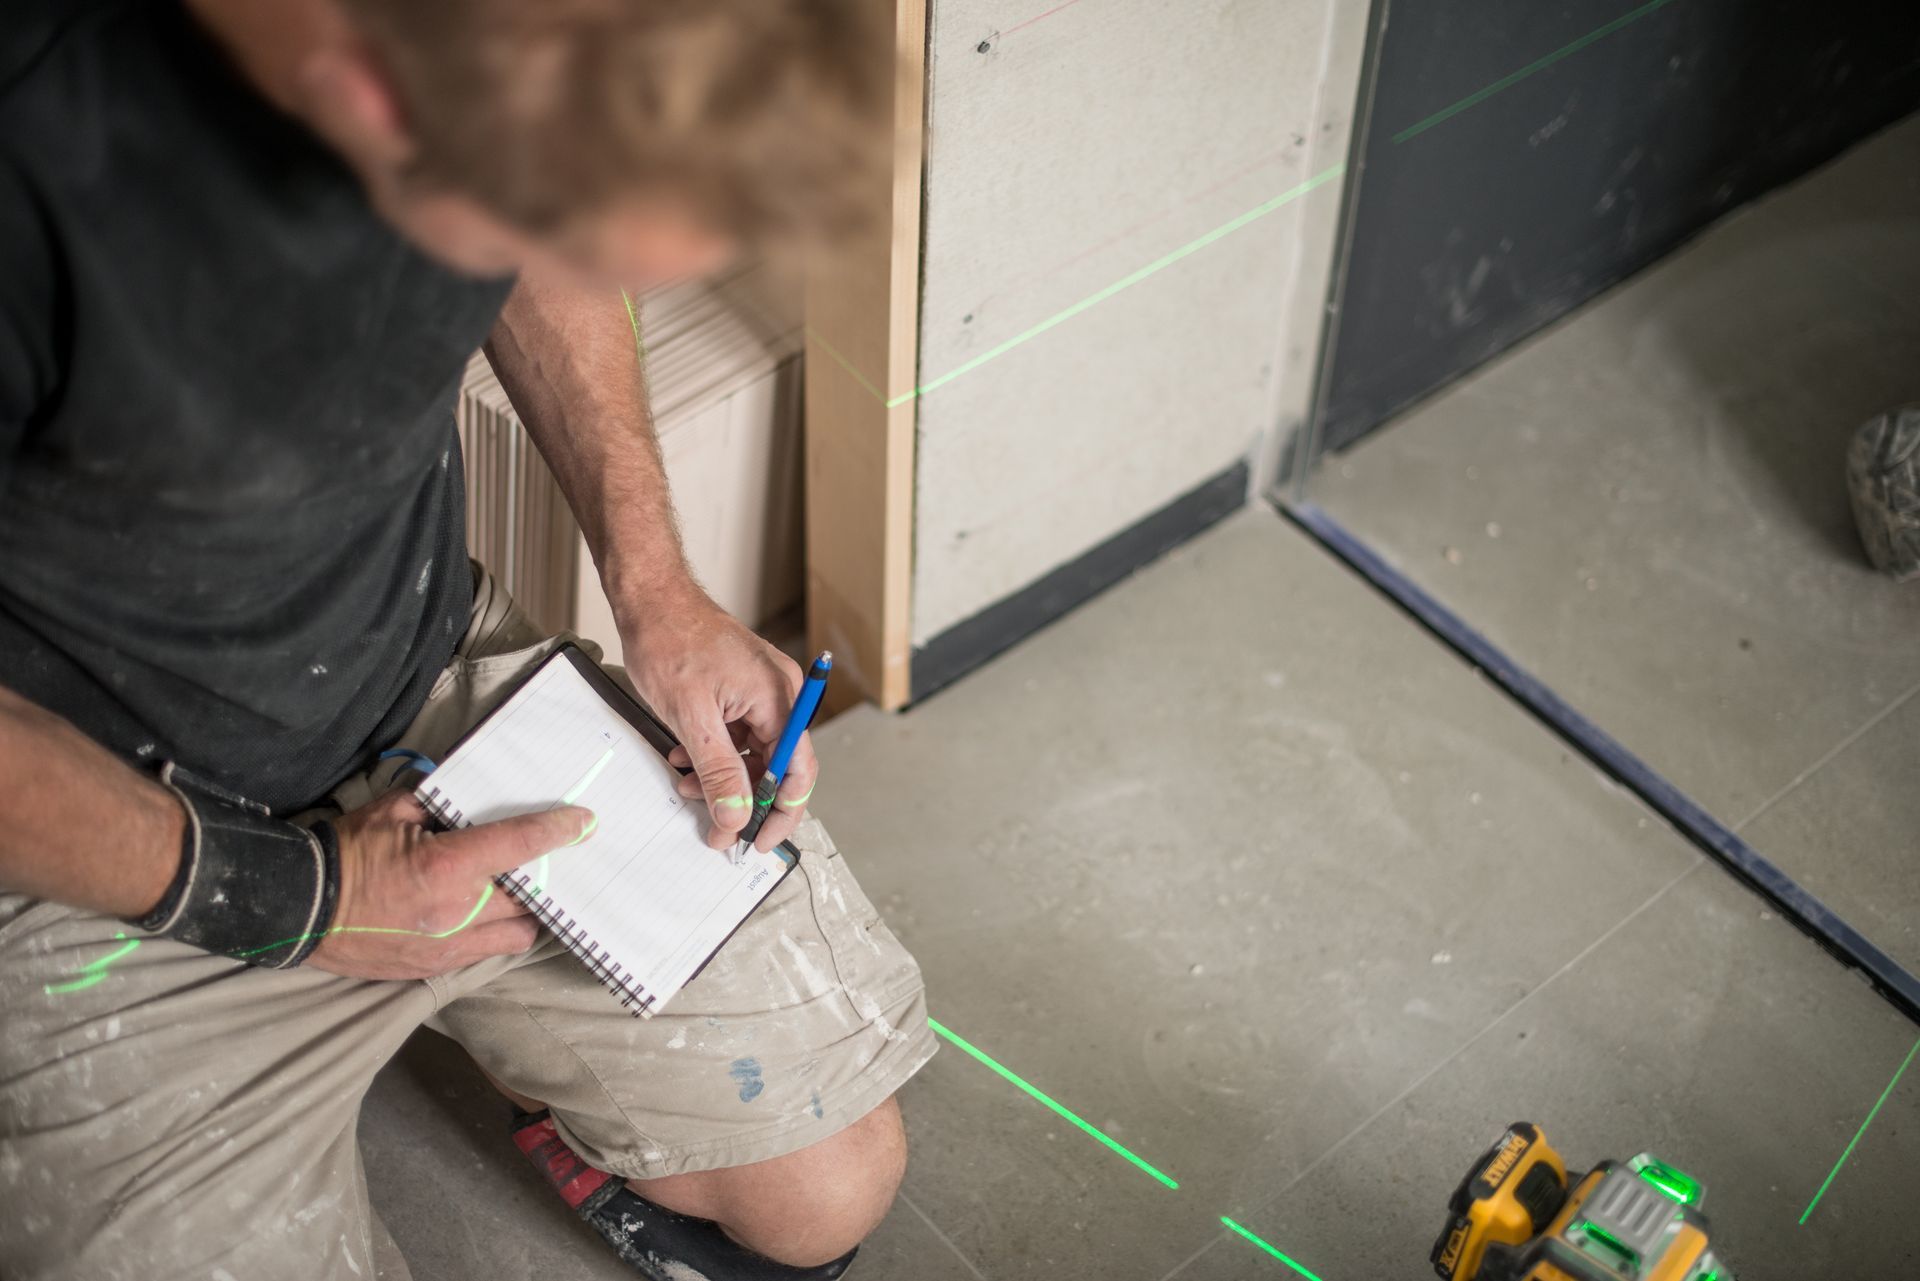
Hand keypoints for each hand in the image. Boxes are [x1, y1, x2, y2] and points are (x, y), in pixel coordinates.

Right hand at [307, 789, 594, 979]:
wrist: (302, 908)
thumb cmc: (347, 852)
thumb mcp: (393, 810)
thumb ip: (440, 803)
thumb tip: (471, 799)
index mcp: (449, 866)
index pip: (521, 844)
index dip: (558, 831)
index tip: (583, 823)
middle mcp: (459, 910)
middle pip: (529, 896)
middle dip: (543, 878)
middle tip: (548, 860)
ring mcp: (449, 945)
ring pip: (517, 933)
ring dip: (525, 912)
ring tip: (518, 892)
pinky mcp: (436, 968)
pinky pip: (487, 951)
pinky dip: (497, 932)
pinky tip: (489, 914)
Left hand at [619, 585, 816, 853]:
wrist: (650, 599)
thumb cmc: (670, 641)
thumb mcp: (690, 717)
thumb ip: (718, 772)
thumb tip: (736, 816)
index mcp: (777, 697)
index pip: (798, 770)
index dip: (782, 812)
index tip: (760, 840)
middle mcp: (780, 693)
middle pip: (779, 765)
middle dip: (748, 798)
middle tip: (722, 828)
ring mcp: (763, 690)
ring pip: (755, 753)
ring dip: (725, 777)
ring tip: (689, 787)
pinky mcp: (744, 689)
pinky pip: (740, 734)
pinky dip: (715, 754)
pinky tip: (685, 759)